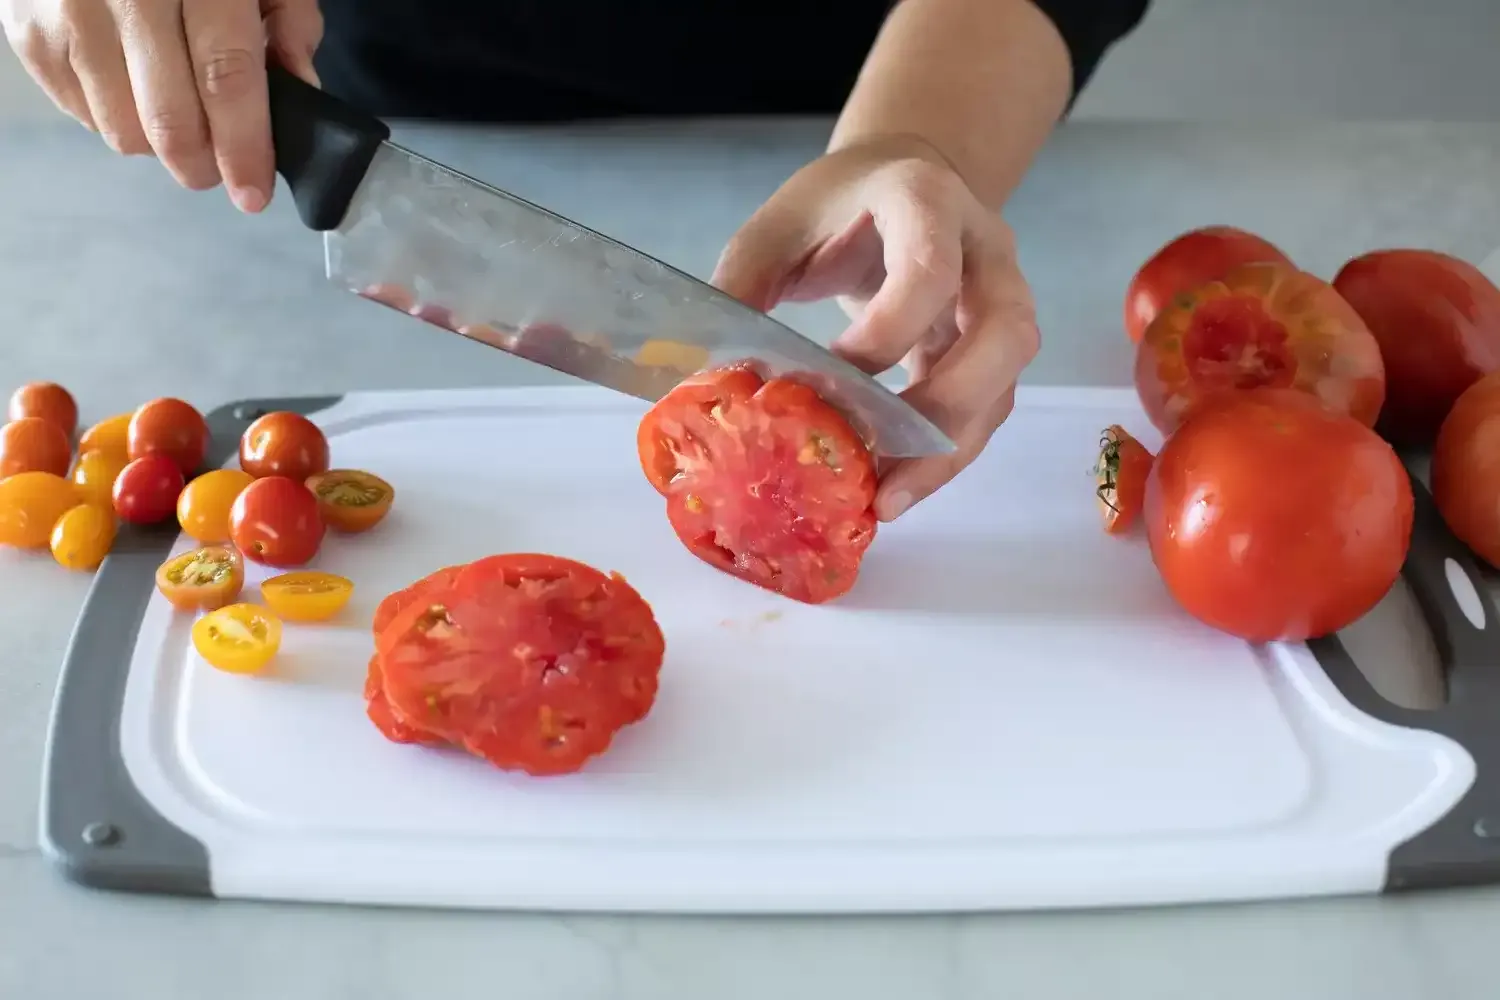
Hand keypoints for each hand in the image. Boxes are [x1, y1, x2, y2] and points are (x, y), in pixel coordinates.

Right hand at [2, 0, 322, 211]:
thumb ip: (288, 21)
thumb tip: (301, 93)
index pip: (225, 77)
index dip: (243, 147)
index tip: (254, 193)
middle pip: (168, 118)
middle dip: (202, 164)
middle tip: (220, 170)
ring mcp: (66, 11)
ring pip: (121, 129)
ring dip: (159, 145)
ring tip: (179, 116)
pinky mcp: (26, 30)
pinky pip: (80, 114)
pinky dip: (116, 119)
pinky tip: (134, 88)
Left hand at [712, 134, 1039, 521]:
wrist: (900, 179)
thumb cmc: (836, 203)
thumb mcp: (778, 227)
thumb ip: (741, 285)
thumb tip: (706, 374)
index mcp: (927, 202)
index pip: (931, 270)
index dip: (888, 331)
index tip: (832, 379)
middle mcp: (984, 251)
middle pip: (1004, 335)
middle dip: (945, 408)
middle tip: (881, 464)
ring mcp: (1001, 301)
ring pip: (1004, 384)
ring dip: (950, 449)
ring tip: (888, 499)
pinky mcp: (992, 349)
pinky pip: (987, 409)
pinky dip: (945, 453)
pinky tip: (895, 485)